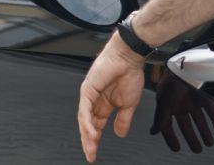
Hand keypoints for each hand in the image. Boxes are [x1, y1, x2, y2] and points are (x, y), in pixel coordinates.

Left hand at [78, 35, 145, 162]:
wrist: (129, 58)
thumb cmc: (129, 73)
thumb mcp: (129, 104)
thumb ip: (123, 120)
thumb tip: (120, 134)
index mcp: (105, 104)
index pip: (97, 125)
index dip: (95, 140)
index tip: (94, 154)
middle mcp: (95, 101)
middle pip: (88, 125)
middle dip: (89, 141)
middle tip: (90, 155)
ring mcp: (89, 96)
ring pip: (84, 119)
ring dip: (88, 134)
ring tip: (92, 146)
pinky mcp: (88, 90)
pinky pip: (85, 110)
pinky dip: (88, 123)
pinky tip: (92, 133)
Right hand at [150, 69, 213, 152]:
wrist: (183, 66)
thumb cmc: (171, 82)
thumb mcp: (163, 104)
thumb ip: (160, 119)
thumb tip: (154, 132)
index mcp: (168, 107)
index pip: (168, 126)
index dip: (171, 138)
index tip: (177, 148)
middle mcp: (180, 105)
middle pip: (186, 126)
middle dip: (192, 138)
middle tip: (197, 149)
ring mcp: (192, 101)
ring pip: (199, 120)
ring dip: (205, 132)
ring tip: (209, 142)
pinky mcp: (203, 96)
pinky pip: (211, 110)